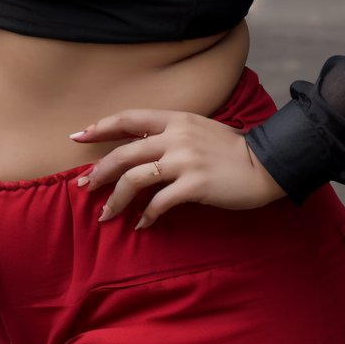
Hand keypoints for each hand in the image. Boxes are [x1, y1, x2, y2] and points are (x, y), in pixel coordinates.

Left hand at [70, 108, 286, 228]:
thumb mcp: (199, 129)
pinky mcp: (194, 185)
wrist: (267, 164)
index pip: (129, 118)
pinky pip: (159, 203)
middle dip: (99, 172)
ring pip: (135, 178)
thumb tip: (141, 148)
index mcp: (176, 119)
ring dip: (116, 200)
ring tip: (106, 215)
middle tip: (83, 186)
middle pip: (124, 153)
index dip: (101, 127)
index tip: (78, 136)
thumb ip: (171, 134)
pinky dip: (146, 216)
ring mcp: (185, 160)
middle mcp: (176, 136)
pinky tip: (142, 226)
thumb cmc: (232, 150)